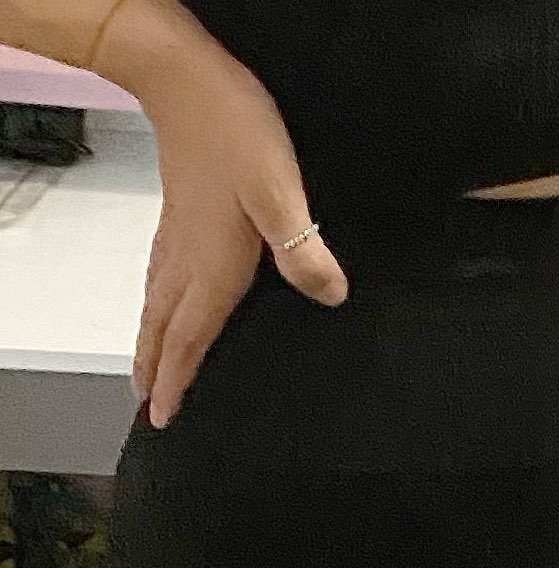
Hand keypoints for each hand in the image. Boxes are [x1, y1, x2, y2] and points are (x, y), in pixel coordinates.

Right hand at [132, 47, 348, 427]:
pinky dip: (156, 307)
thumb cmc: (231, 130)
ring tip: (148, 370)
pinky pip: (159, 279)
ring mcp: (177, 239)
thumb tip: (330, 293)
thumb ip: (303, 248)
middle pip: (163, 332)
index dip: (176, 381)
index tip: (164, 416)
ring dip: (151, 343)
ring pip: (156, 307)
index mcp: (211, 268)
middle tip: (148, 407)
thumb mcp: (280, 191)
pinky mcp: (176, 217)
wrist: (186, 79)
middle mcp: (187, 262)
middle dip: (154, 373)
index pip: (189, 340)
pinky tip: (163, 304)